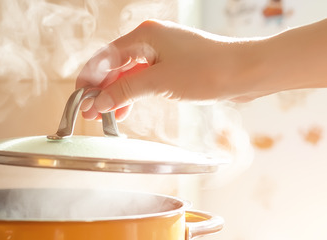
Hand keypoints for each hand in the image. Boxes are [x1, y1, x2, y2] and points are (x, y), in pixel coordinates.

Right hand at [76, 20, 257, 120]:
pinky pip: (144, 79)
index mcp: (145, 35)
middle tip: (88, 113)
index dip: (89, 80)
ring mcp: (163, 53)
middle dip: (100, 90)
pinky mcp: (174, 66)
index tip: (79, 99)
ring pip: (128, 74)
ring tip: (103, 116)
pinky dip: (132, 94)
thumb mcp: (158, 82)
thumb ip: (124, 91)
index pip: (105, 57)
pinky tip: (124, 110)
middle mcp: (152, 40)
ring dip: (115, 95)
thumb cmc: (208, 70)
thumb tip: (98, 102)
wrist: (246, 72)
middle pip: (114, 66)